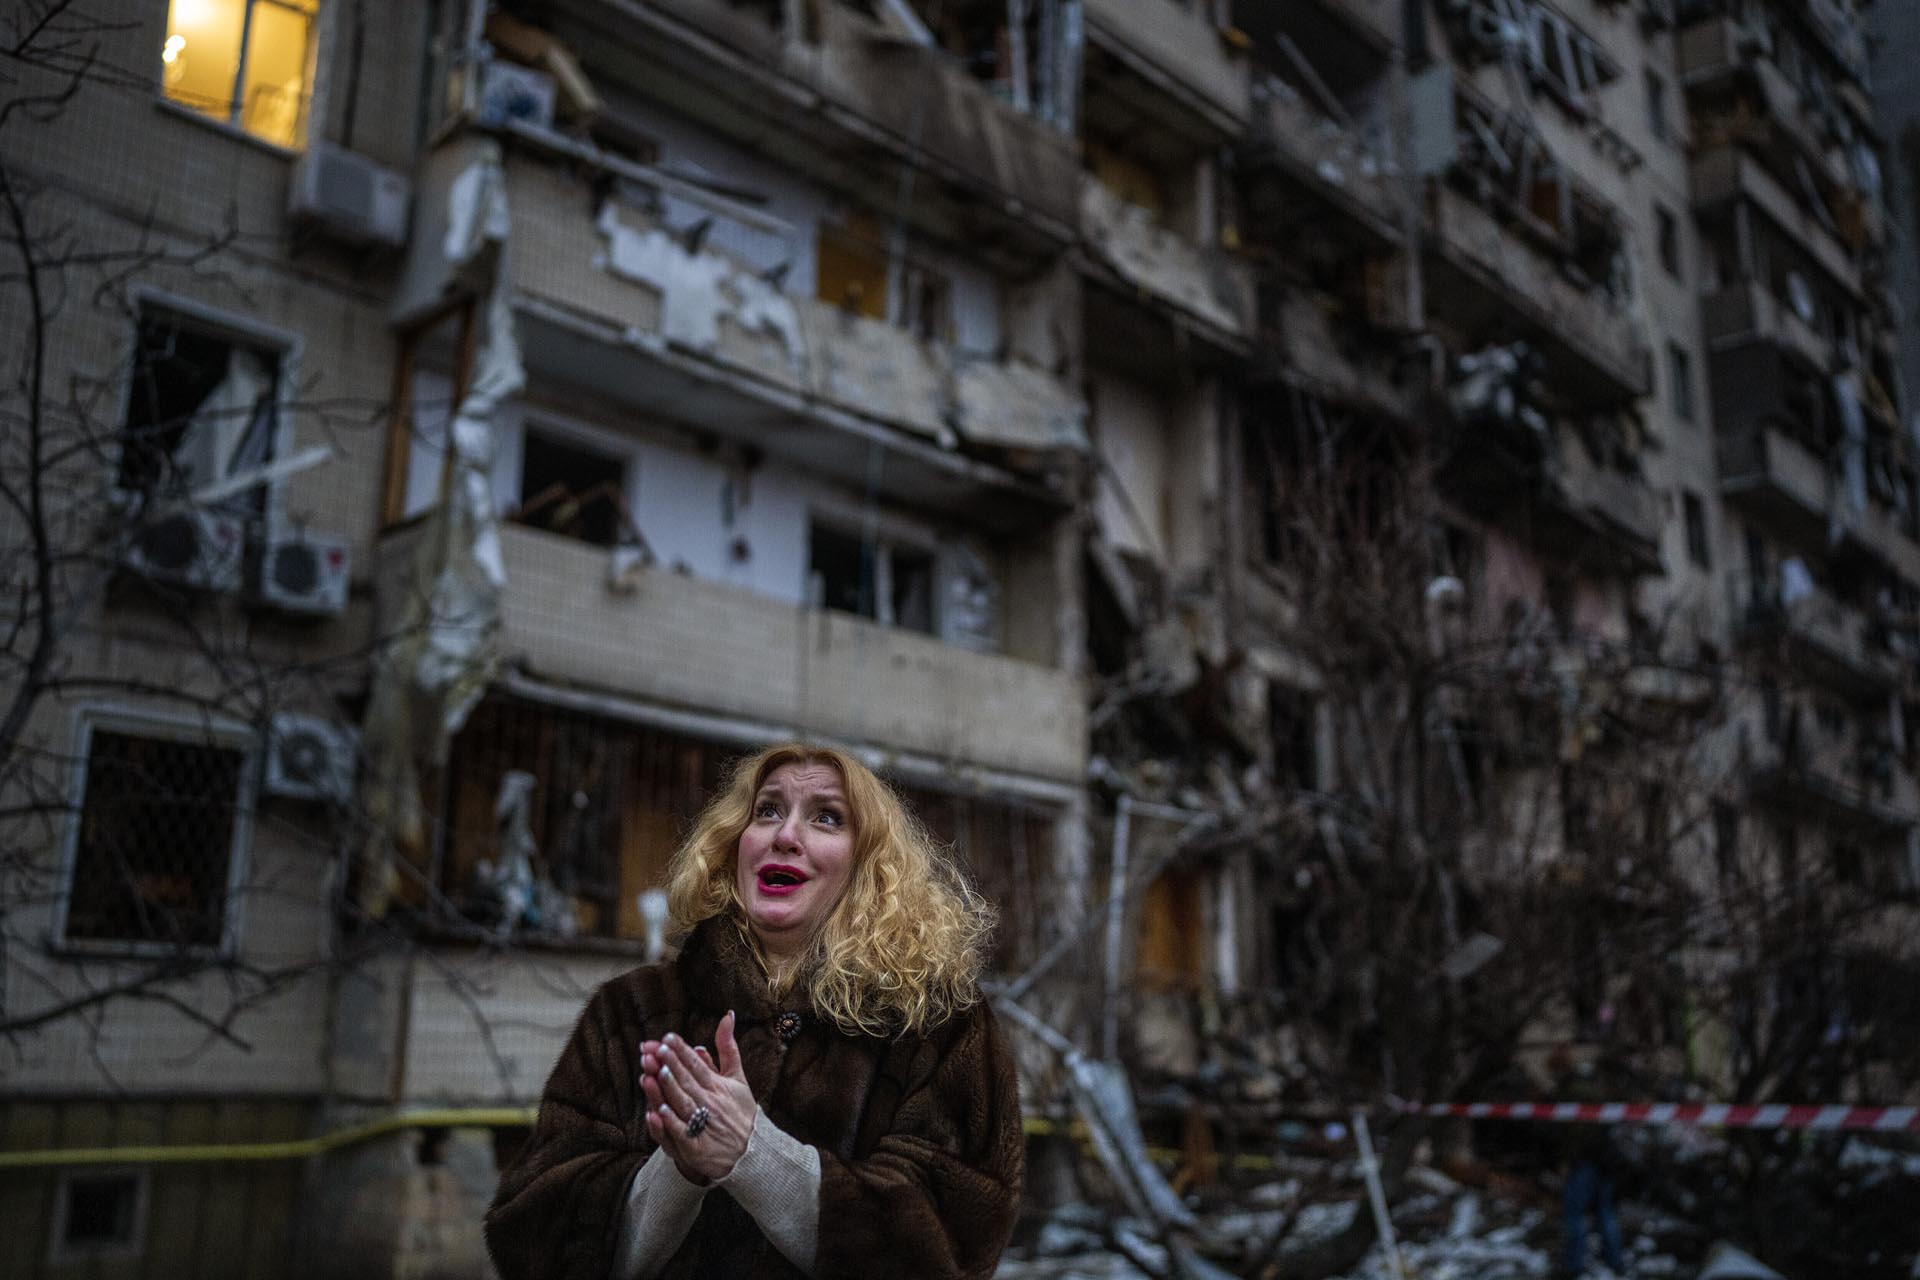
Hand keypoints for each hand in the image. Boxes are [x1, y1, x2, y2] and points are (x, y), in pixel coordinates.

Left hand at [639, 1011, 756, 1182]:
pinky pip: (682, 1132)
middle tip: (657, 1048)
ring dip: (669, 1088)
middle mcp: (711, 1103)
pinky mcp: (696, 1147)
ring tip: (656, 1072)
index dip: (681, 1051)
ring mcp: (704, 1125)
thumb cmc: (741, 1112)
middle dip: (672, 1064)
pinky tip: (659, 1110)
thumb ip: (728, 1047)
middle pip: (688, 1081)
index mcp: (719, 1086)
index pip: (697, 1065)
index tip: (667, 1038)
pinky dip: (672, 1122)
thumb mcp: (737, 1077)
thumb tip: (726, 1015)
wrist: (751, 1152)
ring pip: (683, 1103)